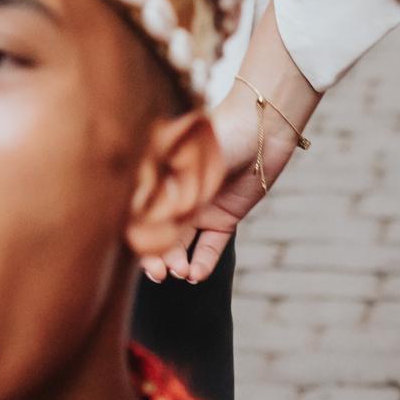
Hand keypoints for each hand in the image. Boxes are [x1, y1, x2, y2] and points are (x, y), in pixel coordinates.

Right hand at [152, 70, 314, 285]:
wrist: (263, 125)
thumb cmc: (219, 134)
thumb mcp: (187, 163)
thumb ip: (163, 191)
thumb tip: (138, 222)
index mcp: (160, 177)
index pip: (139, 214)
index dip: (136, 237)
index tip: (140, 254)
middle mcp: (177, 194)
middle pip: (159, 233)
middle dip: (156, 257)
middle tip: (161, 275)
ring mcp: (201, 207)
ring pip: (182, 243)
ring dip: (178, 262)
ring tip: (183, 272)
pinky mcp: (225, 216)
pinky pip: (211, 244)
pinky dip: (204, 261)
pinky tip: (197, 274)